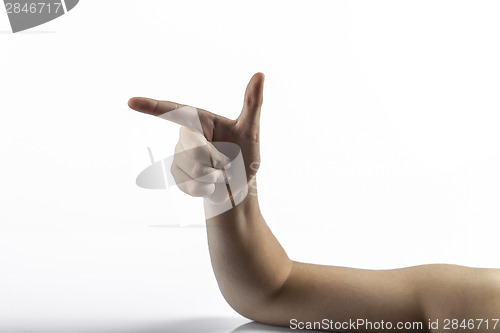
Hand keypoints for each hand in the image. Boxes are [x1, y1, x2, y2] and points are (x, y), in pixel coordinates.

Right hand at [128, 73, 264, 202]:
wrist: (238, 189)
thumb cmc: (246, 157)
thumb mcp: (251, 131)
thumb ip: (252, 103)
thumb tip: (260, 74)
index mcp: (200, 121)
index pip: (174, 111)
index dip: (152, 107)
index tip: (131, 102)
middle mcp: (186, 136)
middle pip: (192, 147)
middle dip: (215, 159)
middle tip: (228, 164)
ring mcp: (180, 156)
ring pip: (190, 167)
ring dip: (212, 175)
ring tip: (220, 174)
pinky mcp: (177, 175)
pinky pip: (186, 183)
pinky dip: (205, 188)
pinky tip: (211, 185)